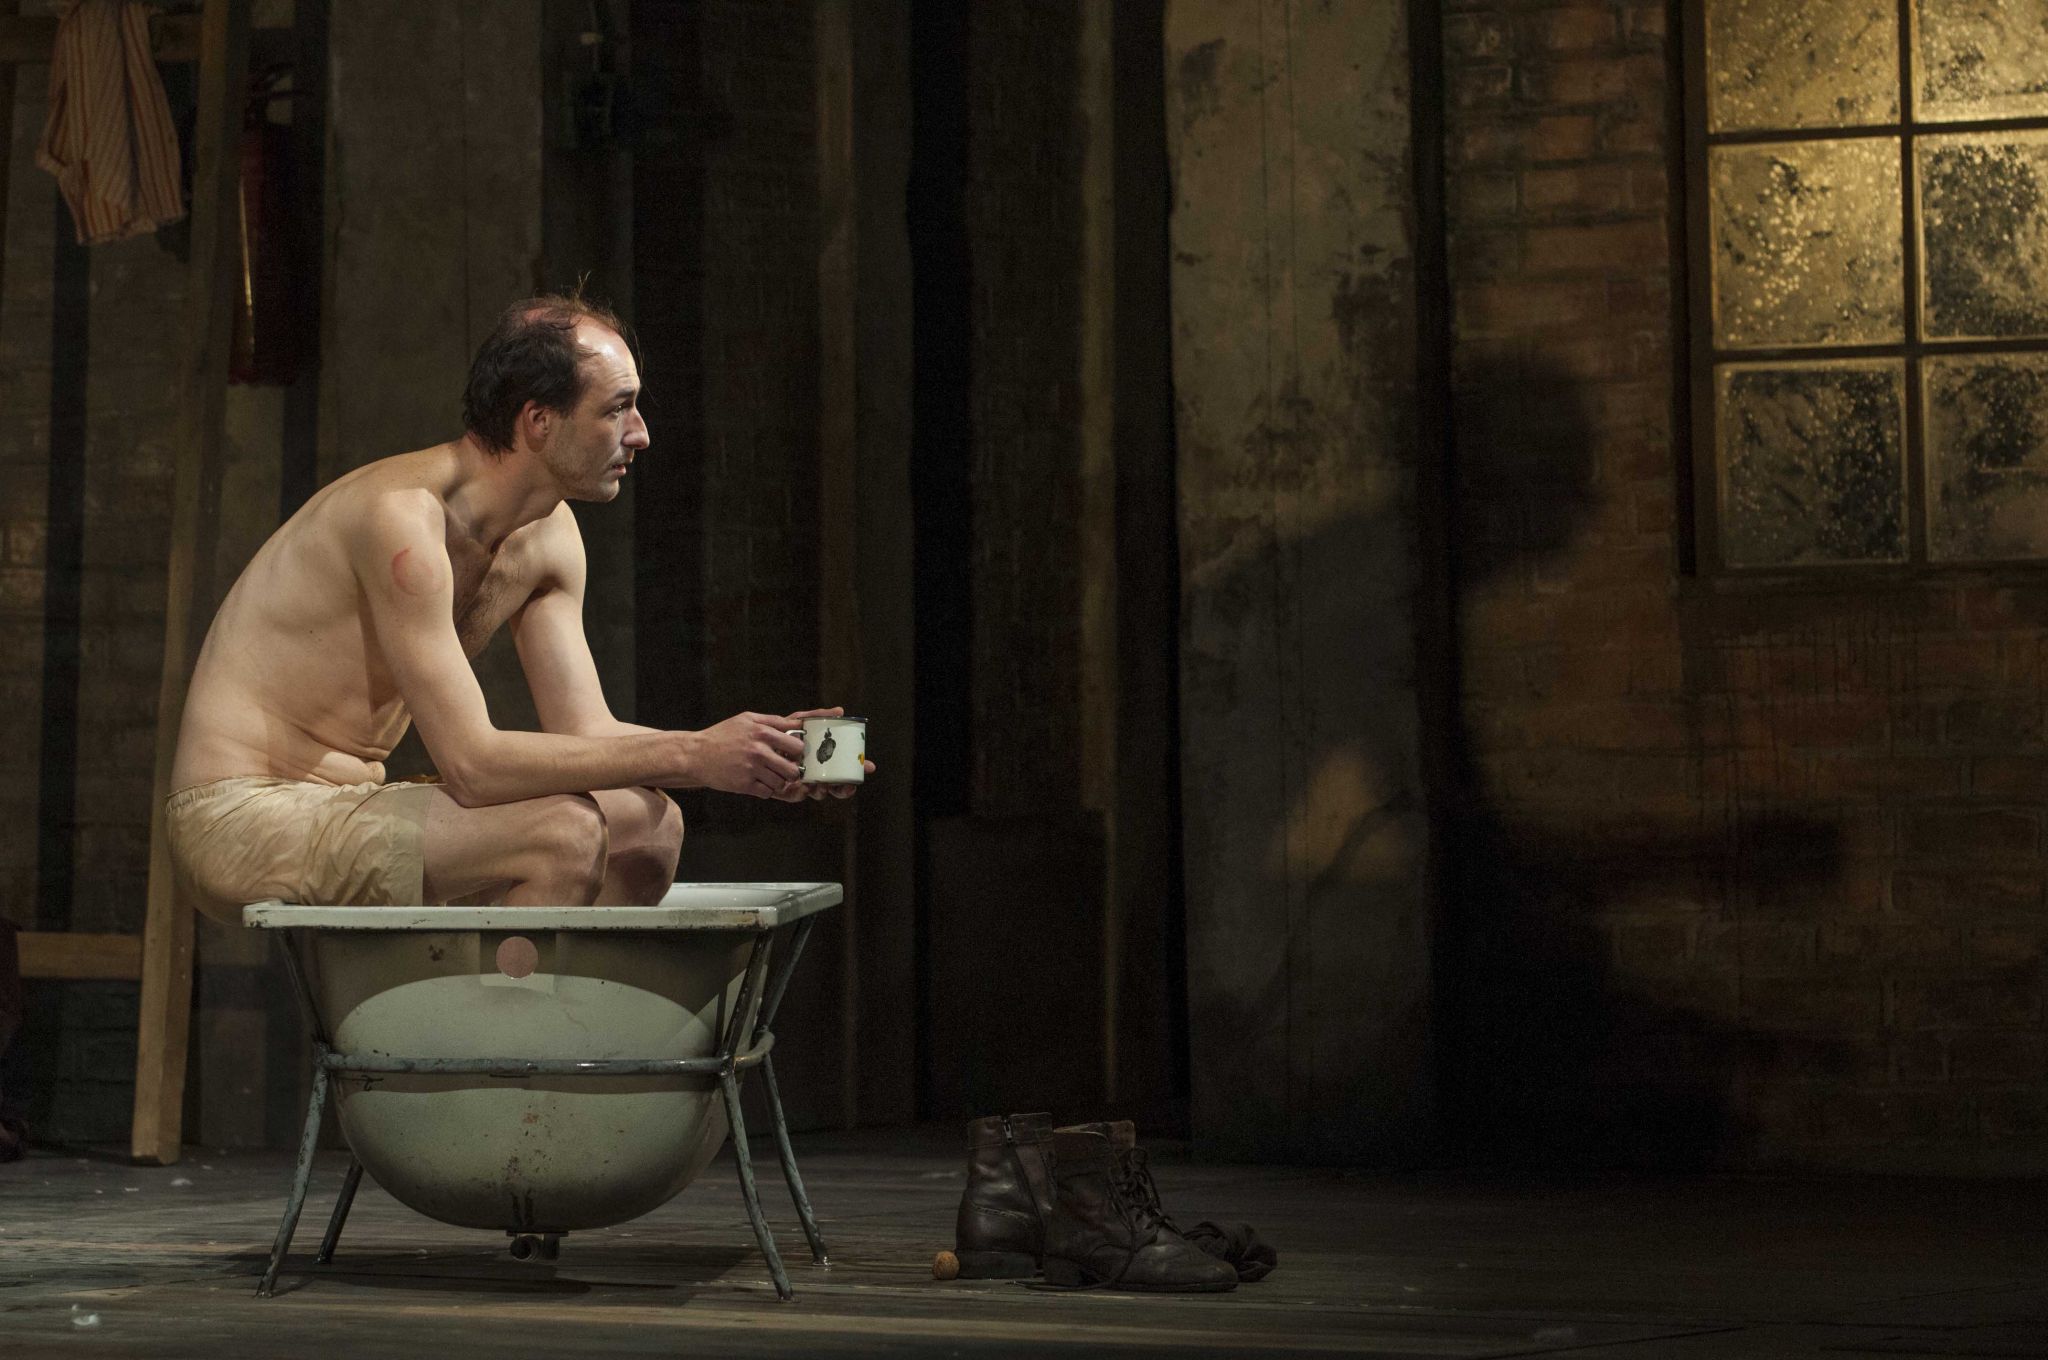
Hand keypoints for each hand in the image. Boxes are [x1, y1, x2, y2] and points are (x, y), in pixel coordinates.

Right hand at [688, 712, 806, 797]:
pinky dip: (765, 790)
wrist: (696, 754)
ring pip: (781, 783)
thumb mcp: (747, 719)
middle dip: (791, 771)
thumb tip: (797, 724)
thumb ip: (773, 721)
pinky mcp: (744, 785)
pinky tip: (758, 782)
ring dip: (777, 781)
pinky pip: (767, 793)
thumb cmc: (723, 735)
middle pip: (793, 770)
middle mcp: (759, 751)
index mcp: (762, 733)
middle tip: (783, 769)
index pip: (797, 746)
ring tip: (768, 775)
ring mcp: (752, 770)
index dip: (797, 752)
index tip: (792, 754)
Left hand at [769, 706, 872, 801]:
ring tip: (822, 785)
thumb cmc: (777, 731)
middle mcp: (814, 772)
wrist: (748, 742)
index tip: (867, 768)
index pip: (844, 767)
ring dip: (823, 791)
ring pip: (818, 793)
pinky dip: (800, 793)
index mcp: (821, 758)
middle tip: (846, 785)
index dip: (857, 770)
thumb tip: (840, 711)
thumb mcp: (797, 720)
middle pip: (836, 786)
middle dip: (844, 788)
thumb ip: (817, 715)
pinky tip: (802, 787)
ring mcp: (800, 782)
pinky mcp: (785, 790)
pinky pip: (797, 796)